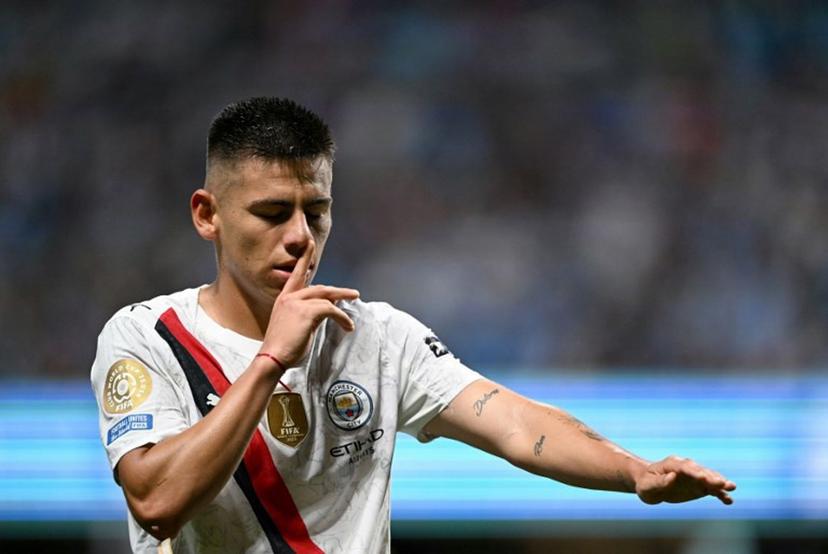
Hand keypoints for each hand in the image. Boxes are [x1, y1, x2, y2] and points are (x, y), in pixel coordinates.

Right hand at [260, 240, 358, 368]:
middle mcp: (289, 297)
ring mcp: (297, 303)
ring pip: (327, 297)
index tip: (310, 244)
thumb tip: (328, 310)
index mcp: (284, 300)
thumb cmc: (283, 348)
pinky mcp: (306, 312)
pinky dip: (342, 317)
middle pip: (319, 287)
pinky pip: (330, 309)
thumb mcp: (297, 327)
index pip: (296, 275)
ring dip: (342, 303)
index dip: (304, 259)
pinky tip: (347, 326)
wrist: (272, 358)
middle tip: (353, 293)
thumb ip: (310, 315)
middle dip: (337, 291)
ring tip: (353, 312)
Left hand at [635, 455, 735, 504]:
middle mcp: (686, 468)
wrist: (650, 485)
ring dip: (720, 482)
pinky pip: (712, 489)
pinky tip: (729, 501)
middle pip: (700, 471)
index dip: (694, 472)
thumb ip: (659, 482)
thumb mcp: (647, 485)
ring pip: (709, 478)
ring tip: (731, 487)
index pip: (685, 467)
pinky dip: (720, 494)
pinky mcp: (700, 486)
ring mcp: (694, 477)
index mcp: (672, 464)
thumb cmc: (646, 484)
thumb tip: (672, 476)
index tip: (702, 478)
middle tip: (721, 483)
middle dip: (710, 477)